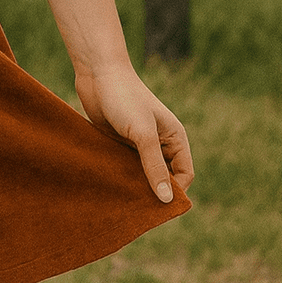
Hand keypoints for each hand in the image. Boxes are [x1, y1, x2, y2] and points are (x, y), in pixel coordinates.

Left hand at [74, 64, 193, 202]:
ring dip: (136, 186)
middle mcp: (160, 142)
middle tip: (139, 208)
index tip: (158, 205)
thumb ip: (154, 166)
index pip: (184, 174)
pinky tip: (111, 187)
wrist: (97, 74)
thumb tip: (167, 199)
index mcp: (175, 138)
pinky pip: (126, 167)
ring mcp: (140, 143)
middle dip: (155, 192)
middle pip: (164, 177)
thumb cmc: (124, 98)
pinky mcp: (121, 143)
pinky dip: (122, 177)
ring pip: (144, 174)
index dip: (175, 191)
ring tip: (123, 199)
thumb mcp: (142, 134)